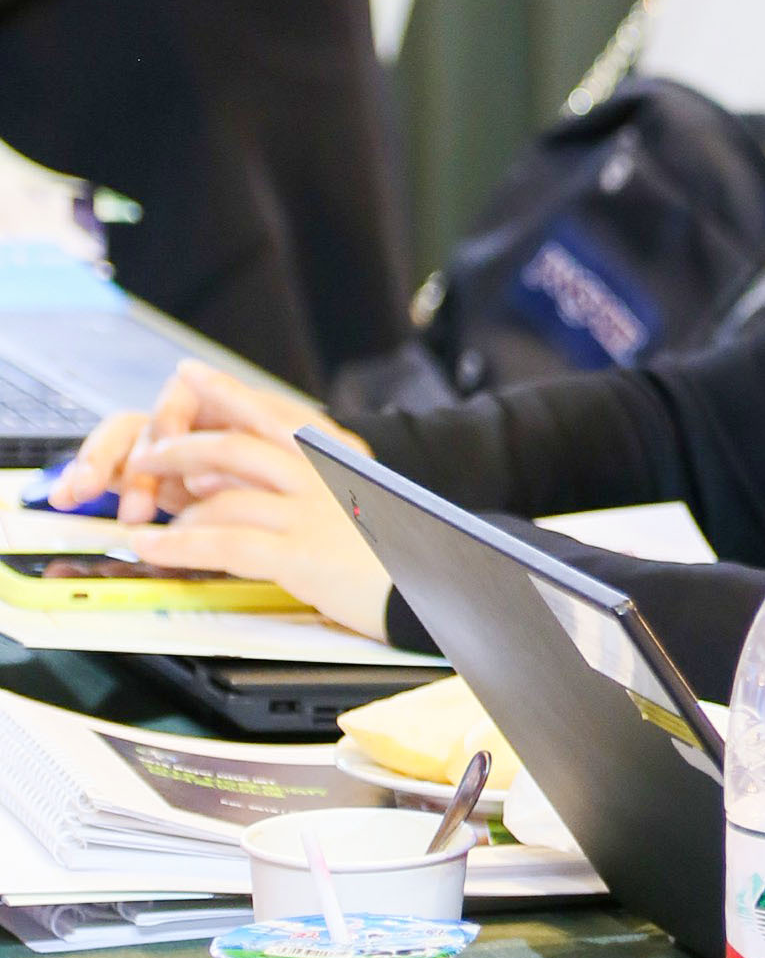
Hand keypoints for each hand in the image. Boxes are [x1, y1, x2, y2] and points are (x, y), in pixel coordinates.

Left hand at [50, 362, 391, 635]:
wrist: (430, 584)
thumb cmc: (384, 547)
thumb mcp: (349, 494)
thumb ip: (302, 477)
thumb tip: (238, 471)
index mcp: (330, 455)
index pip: (267, 411)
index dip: (222, 390)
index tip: (188, 374)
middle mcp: (319, 474)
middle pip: (234, 447)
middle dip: (178, 449)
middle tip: (145, 455)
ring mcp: (309, 512)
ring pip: (223, 494)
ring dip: (172, 507)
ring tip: (141, 519)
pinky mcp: (298, 553)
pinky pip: (223, 542)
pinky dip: (178, 545)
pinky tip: (153, 547)